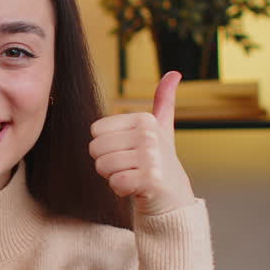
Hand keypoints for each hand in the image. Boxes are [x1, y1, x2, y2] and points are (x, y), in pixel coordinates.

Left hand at [89, 71, 194, 215]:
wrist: (173, 196)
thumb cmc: (158, 162)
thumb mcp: (160, 129)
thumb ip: (163, 101)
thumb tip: (174, 73)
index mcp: (145, 119)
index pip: (96, 131)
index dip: (106, 146)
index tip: (128, 151)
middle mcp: (149, 134)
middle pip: (95, 148)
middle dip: (107, 163)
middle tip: (129, 167)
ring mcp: (151, 156)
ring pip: (103, 166)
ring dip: (114, 177)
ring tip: (133, 176)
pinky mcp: (149, 179)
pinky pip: (115, 183)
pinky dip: (121, 190)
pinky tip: (136, 188)